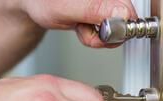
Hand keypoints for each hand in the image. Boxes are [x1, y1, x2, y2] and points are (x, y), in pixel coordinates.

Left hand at [13, 0, 137, 46]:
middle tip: (84, 28)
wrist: (34, 3)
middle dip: (105, 34)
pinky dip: (93, 34)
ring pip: (116, 29)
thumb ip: (94, 10)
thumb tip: (122, 14)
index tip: (100, 32)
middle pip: (124, 21)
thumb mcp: (66, 8)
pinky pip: (107, 30)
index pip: (128, 12)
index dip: (117, 28)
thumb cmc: (44, 0)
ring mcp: (104, 4)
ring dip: (97, 36)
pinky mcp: (102, 10)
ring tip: (80, 26)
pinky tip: (82, 26)